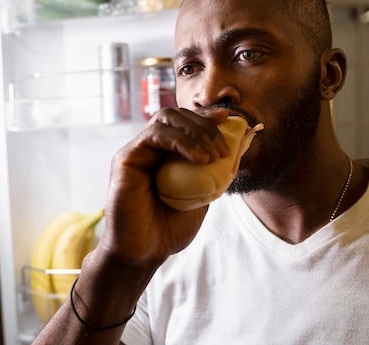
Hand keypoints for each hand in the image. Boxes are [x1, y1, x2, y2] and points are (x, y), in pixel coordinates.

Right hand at [97, 107, 230, 268]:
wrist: (144, 253)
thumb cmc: (169, 229)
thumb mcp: (204, 194)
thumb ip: (217, 169)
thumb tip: (242, 143)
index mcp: (164, 154)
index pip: (184, 122)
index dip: (206, 116)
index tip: (229, 119)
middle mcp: (148, 149)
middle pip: (176, 116)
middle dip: (205, 126)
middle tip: (223, 150)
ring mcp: (136, 152)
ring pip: (166, 119)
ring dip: (196, 132)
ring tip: (213, 156)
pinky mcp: (126, 158)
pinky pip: (155, 135)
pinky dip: (182, 141)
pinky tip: (201, 159)